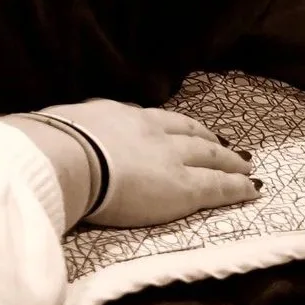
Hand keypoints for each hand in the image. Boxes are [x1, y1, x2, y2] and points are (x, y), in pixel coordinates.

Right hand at [9, 100, 257, 231]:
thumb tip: (55, 136)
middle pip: (190, 133)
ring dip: (229, 160)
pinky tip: (251, 188)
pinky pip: (218, 186)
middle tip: (228, 146)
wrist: (68, 158)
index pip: (157, 120)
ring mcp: (170, 156)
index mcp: (120, 116)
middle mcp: (151, 131)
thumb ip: (72, 132)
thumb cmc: (53, 144)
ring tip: (244, 165)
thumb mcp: (62, 126)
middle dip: (210, 139)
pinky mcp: (183, 187)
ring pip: (210, 155)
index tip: (188, 131)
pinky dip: (237, 186)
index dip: (177, 126)